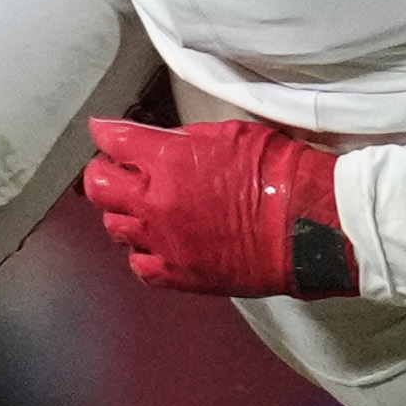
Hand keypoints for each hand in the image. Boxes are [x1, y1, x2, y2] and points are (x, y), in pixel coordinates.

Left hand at [81, 115, 358, 296]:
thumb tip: (162, 144)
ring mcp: (163, 242)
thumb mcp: (231, 134)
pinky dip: (142, 251)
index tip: (103, 130)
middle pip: (99, 187)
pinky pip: (139, 265)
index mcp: (168, 161)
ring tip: (140, 206)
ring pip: (114, 227)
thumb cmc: (278, 172)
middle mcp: (154, 202)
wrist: (306, 225)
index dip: (105, 133)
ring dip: (123, 212)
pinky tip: (156, 243)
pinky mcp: (178, 275)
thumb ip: (185, 141)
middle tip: (114, 168)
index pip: (114, 141)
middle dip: (102, 172)